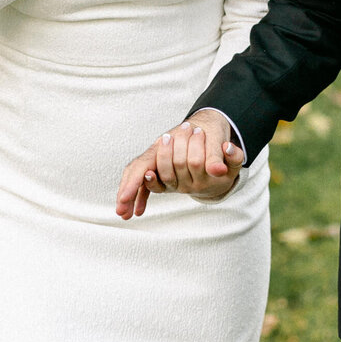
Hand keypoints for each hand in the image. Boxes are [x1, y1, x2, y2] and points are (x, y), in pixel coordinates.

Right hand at [116, 110, 244, 218]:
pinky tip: (139, 212)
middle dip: (127, 192)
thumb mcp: (218, 143)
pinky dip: (142, 196)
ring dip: (131, 196)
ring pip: (139, 178)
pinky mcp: (163, 169)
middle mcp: (158, 152)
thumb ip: (219, 156)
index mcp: (165, 144)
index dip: (134, 182)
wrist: (207, 127)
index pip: (144, 165)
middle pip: (136, 172)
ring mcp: (159, 161)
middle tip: (121, 213)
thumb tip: (218, 171)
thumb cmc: (210, 134)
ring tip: (124, 215)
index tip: (125, 198)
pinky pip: (150, 183)